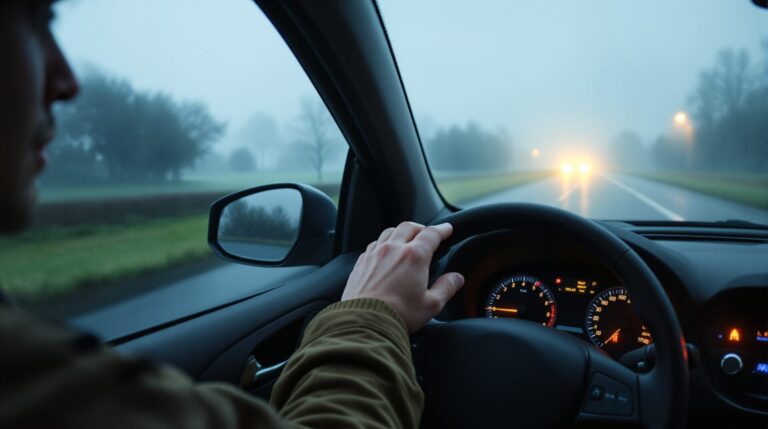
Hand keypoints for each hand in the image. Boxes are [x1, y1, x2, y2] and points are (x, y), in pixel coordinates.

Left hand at [342, 222, 464, 332]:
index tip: (447, 229)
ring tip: (406, 240)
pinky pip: (373, 244)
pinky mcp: (361, 263)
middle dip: (421, 228)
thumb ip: (446, 288)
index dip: (442, 230)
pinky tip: (385, 253)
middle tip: (427, 234)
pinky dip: (383, 243)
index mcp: (414, 257)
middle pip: (409, 227)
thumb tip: (456, 278)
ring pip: (389, 232)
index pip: (431, 234)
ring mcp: (374, 254)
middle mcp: (393, 250)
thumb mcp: (431, 305)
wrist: (365, 322)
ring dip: (400, 233)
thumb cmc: (398, 314)